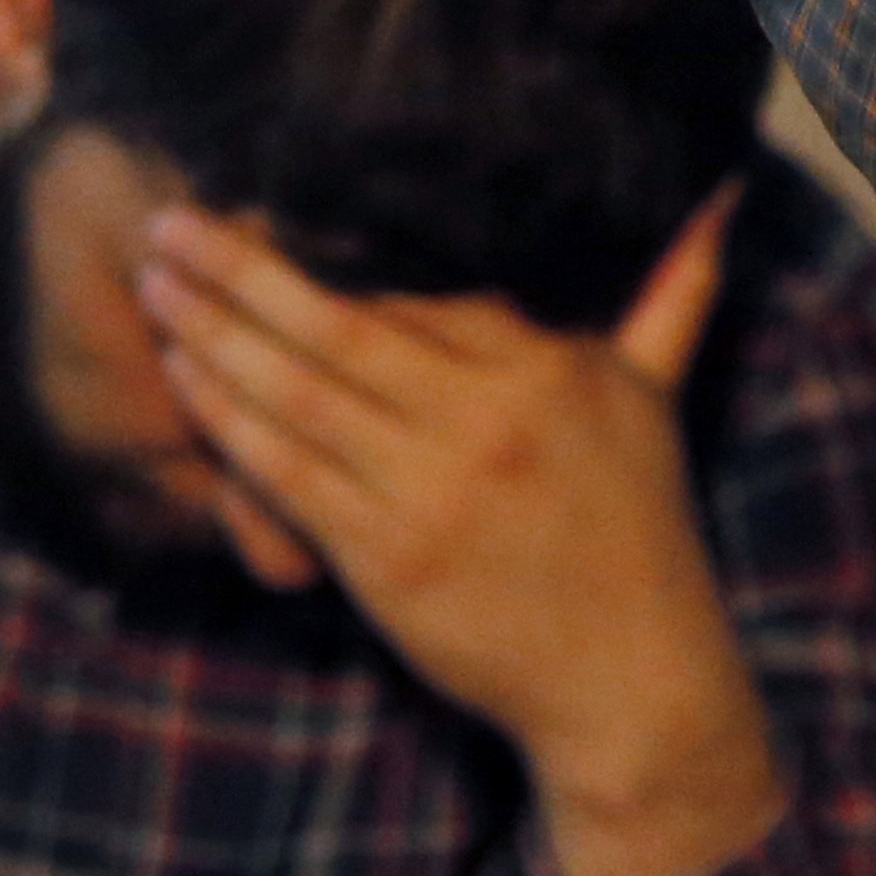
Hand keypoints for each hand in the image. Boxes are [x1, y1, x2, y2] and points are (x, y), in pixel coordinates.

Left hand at [137, 190, 788, 875]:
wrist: (630, 675)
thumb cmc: (640, 530)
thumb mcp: (657, 398)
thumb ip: (674, 295)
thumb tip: (720, 200)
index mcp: (550, 369)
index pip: (420, 299)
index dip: (332, 267)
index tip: (263, 225)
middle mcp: (489, 417)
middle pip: (339, 327)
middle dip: (240, 273)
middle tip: (169, 225)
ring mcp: (432, 488)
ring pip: (297, 394)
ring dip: (212, 336)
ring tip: (155, 286)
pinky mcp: (386, 556)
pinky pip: (286, 472)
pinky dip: (227, 420)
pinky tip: (186, 378)